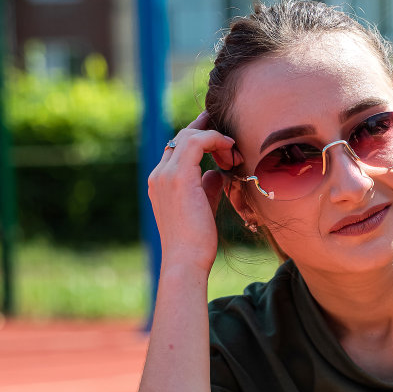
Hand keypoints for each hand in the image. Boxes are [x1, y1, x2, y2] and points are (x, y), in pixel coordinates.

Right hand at [147, 110, 236, 271]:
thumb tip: (216, 173)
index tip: (219, 139)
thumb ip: (207, 188)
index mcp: (160, 183)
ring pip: (188, 136)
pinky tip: (230, 148)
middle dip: (205, 130)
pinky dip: (215, 140)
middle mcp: (159, 175)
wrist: (185, 261)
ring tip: (233, 149)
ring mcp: (166, 174)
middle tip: (227, 132)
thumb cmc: (195, 243)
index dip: (197, 140)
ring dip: (214, 137)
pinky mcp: (178, 176)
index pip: (175, 150)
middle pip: (180, 138)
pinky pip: (197, 142)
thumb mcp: (202, 208)